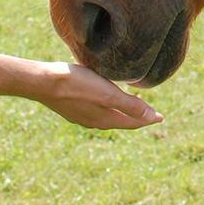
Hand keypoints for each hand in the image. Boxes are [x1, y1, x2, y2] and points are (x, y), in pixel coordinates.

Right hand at [32, 62, 163, 129]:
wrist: (43, 82)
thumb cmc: (78, 85)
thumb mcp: (108, 94)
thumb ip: (130, 105)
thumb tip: (152, 117)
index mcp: (106, 119)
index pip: (133, 122)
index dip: (148, 119)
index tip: (161, 118)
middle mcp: (95, 121)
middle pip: (122, 121)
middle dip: (137, 117)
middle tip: (150, 114)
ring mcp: (82, 116)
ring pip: (108, 116)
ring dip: (122, 112)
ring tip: (130, 106)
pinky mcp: (72, 107)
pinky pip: (96, 111)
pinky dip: (107, 108)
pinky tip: (104, 101)